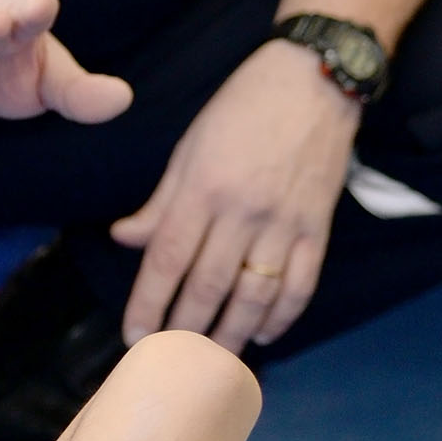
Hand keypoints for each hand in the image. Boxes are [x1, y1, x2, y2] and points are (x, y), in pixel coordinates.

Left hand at [111, 40, 359, 349]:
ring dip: (231, 333)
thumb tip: (124, 237)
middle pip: (208, 286)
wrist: (313, 80)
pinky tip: (262, 333)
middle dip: (185, 329)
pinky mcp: (317, 227)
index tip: (135, 335)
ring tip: (213, 360)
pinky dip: (281, 316)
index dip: (147, 303)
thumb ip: (160, 199)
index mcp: (202, 187)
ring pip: (254, 294)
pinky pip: (300, 284)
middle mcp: (242, 210)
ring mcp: (283, 221)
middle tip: (170, 359)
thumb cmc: (244, 107)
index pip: (166, 259)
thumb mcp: (190, 146)